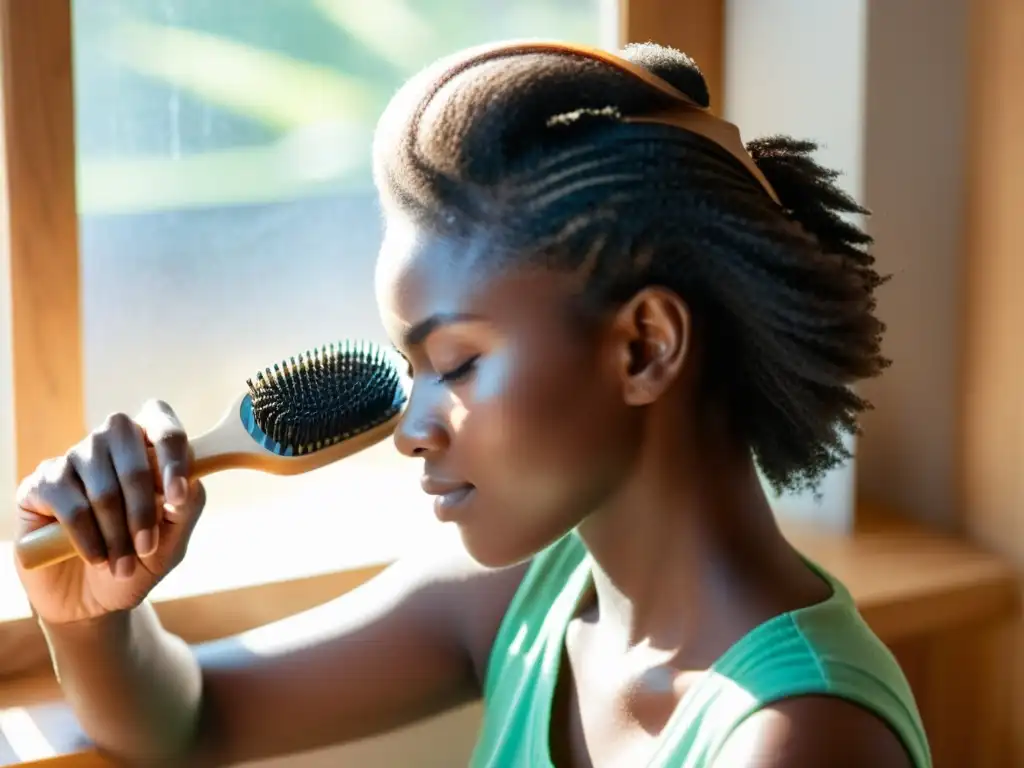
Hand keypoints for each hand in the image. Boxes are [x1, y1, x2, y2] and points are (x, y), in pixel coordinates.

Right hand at [14, 400, 205, 624]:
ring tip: (123, 565)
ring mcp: (72, 460)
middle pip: (129, 447)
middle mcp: (108, 443)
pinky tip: (97, 558)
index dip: (173, 453)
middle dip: (143, 505)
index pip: (160, 419)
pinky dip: (88, 537)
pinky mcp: (40, 486)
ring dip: (117, 532)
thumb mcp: (173, 542)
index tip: (178, 496)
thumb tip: (187, 484)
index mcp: (148, 445)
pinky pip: (69, 503)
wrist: (93, 600)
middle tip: (147, 547)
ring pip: (101, 485)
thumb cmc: (139, 560)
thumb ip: (186, 509)